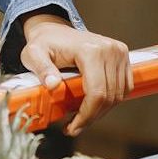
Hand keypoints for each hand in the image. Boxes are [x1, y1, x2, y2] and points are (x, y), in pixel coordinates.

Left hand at [18, 14, 131, 136]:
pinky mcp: (123, 57)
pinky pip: (124, 88)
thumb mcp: (33, 54)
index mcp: (90, 50)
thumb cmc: (44, 43)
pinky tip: (93, 106)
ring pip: (118, 95)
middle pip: (109, 96)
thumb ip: (42, 69)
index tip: (72, 127)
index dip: (87, 115)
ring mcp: (119, 53)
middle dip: (92, 117)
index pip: (97, 92)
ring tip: (82, 118)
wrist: (55, 30)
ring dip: (101, 111)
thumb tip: (52, 85)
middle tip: (74, 127)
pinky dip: (110, 101)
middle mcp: (109, 50)